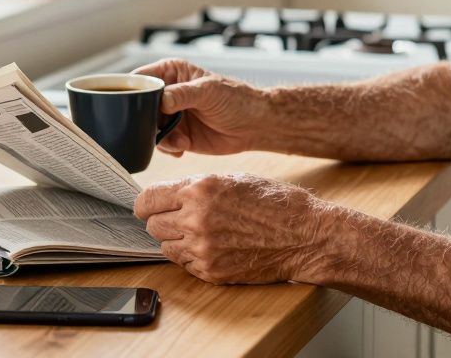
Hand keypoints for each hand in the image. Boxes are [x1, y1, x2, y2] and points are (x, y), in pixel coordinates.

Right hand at [131, 58, 267, 156]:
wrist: (254, 125)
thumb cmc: (236, 99)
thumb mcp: (208, 91)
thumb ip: (183, 94)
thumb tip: (160, 100)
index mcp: (171, 73)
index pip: (141, 79)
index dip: (132, 92)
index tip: (130, 107)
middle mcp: (168, 93)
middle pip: (139, 107)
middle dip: (145, 121)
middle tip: (158, 129)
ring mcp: (171, 115)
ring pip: (148, 128)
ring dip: (160, 137)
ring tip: (180, 141)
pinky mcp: (178, 135)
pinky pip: (161, 144)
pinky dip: (169, 148)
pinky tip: (184, 147)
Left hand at [134, 174, 328, 283]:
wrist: (304, 235)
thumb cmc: (274, 203)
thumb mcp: (232, 179)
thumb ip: (196, 187)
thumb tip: (168, 195)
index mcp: (200, 189)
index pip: (148, 199)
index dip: (146, 204)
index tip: (148, 207)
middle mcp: (196, 218)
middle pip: (152, 225)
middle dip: (162, 221)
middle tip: (179, 219)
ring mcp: (203, 248)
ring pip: (165, 247)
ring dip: (175, 240)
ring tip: (200, 233)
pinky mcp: (211, 271)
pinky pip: (184, 264)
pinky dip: (192, 257)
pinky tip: (213, 247)